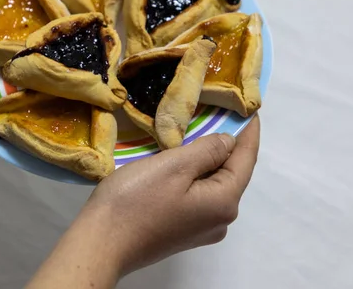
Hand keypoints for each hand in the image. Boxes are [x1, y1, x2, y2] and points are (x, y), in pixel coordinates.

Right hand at [27, 116, 259, 288]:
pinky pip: (198, 197)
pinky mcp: (183, 232)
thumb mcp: (174, 166)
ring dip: (208, 161)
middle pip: (231, 174)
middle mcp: (220, 220)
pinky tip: (181, 163)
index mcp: (224, 202)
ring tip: (198, 133)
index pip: (246, 160)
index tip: (251, 109)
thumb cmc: (136, 200)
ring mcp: (201, 229)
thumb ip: (208, 150)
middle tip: (220, 114)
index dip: (249, 133)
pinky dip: (195, 177)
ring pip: (213, 185)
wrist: (101, 242)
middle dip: (227, 145)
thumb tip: (229, 142)